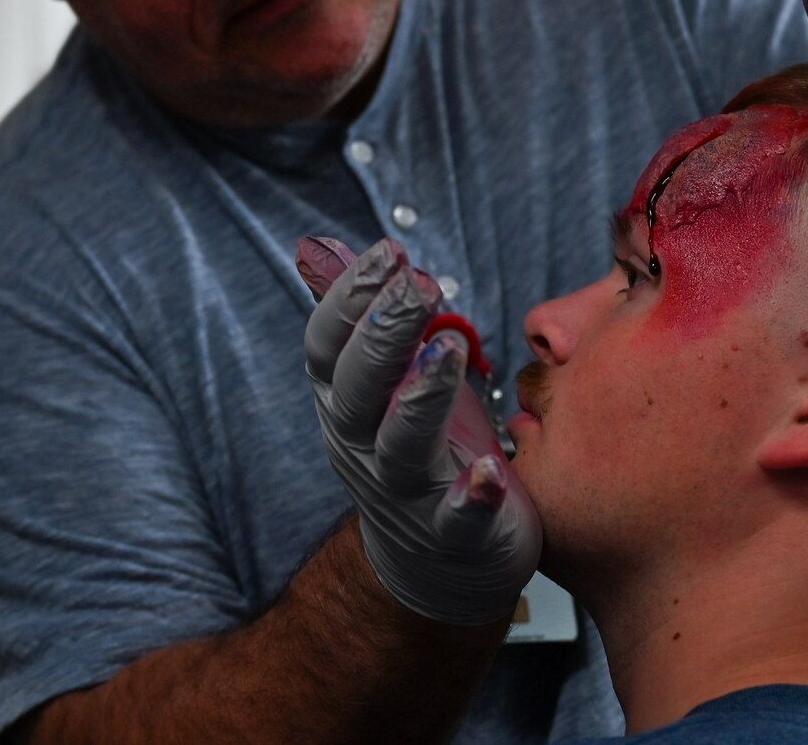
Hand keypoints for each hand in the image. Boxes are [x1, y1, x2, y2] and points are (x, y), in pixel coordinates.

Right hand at [298, 236, 540, 626]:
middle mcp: (363, 444)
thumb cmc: (417, 444)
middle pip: (357, 388)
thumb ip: (358, 315)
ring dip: (420, 398)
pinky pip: (457, 520)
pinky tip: (490, 469)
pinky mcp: (455, 534)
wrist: (440, 560)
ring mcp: (406, 492)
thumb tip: (317, 247)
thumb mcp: (385, 376)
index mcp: (344, 400)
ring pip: (401, 447)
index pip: (327, 346)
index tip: (389, 253)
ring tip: (449, 351)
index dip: (350, 299)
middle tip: (420, 285)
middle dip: (384, 334)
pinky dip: (469, 498)